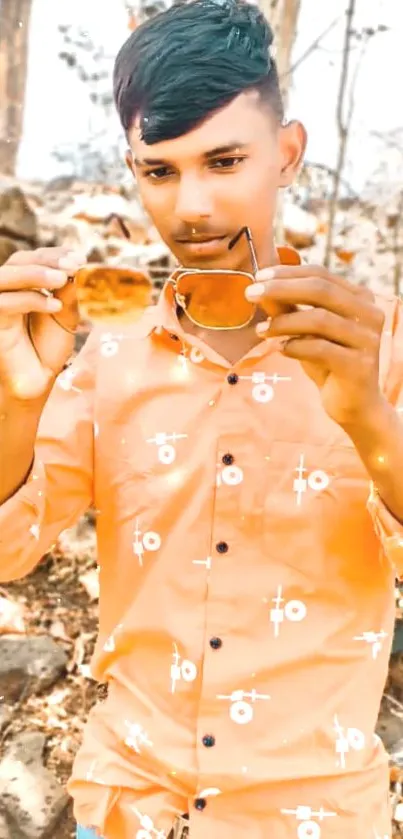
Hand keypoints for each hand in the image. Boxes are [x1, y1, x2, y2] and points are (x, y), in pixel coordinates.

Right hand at [0, 247, 85, 402]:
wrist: (37, 381)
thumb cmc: (48, 348)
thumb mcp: (65, 315)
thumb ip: (68, 292)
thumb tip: (78, 265)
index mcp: (21, 284)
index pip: (33, 258)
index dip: (54, 254)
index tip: (80, 258)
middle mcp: (5, 291)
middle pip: (18, 261)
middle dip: (47, 260)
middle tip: (74, 265)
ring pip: (4, 277)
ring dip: (35, 274)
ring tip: (64, 278)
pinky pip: (3, 304)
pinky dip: (30, 300)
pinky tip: (55, 306)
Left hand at [245, 264, 385, 426]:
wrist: (352, 404)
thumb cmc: (328, 362)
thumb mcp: (305, 330)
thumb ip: (288, 307)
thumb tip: (260, 284)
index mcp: (360, 298)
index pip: (321, 274)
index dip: (287, 273)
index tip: (258, 277)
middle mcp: (370, 314)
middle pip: (321, 290)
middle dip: (281, 289)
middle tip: (250, 294)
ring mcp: (367, 339)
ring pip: (320, 319)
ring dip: (283, 322)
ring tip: (261, 330)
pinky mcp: (359, 365)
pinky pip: (321, 349)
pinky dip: (295, 346)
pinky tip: (280, 349)